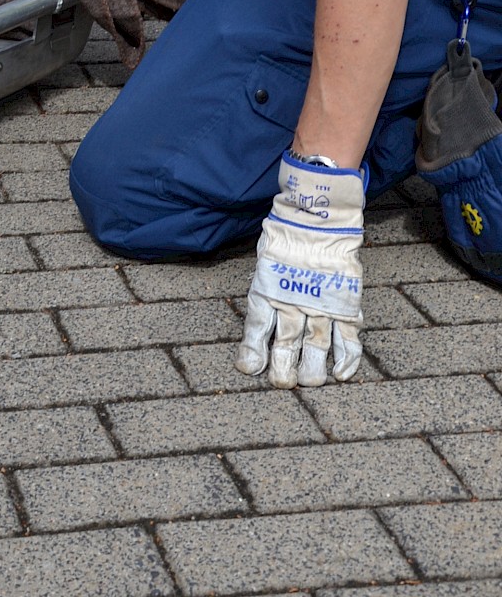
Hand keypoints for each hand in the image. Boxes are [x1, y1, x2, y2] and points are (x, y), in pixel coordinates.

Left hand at [235, 153, 364, 388]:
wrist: (318, 212)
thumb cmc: (287, 236)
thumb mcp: (266, 259)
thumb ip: (265, 289)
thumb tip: (259, 323)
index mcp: (270, 285)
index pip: (258, 324)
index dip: (253, 348)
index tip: (248, 368)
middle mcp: (295, 297)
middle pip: (287, 341)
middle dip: (283, 367)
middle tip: (281, 384)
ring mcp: (322, 300)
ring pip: (316, 343)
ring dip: (312, 367)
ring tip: (308, 383)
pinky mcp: (344, 300)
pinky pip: (348, 334)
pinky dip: (347, 357)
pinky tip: (341, 375)